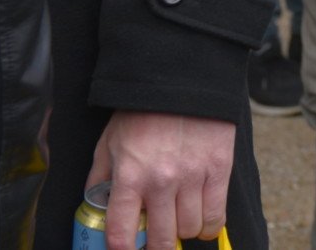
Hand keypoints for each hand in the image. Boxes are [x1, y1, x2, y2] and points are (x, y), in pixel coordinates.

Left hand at [85, 111, 236, 249]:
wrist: (183, 81)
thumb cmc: (142, 113)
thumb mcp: (108, 143)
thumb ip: (99, 178)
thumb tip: (95, 206)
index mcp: (130, 177)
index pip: (121, 234)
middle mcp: (161, 182)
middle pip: (161, 241)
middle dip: (156, 247)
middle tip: (155, 240)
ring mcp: (193, 177)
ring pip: (189, 230)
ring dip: (183, 232)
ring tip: (178, 221)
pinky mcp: (219, 169)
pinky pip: (216, 215)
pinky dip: (209, 226)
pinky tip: (202, 221)